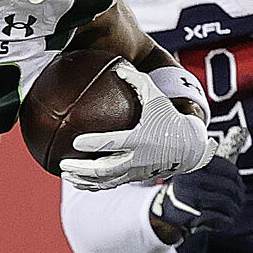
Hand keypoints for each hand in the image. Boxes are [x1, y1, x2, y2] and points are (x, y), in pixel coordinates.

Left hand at [60, 65, 213, 190]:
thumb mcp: (157, 97)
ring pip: (104, 181)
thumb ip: (138, 82)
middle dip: (81, 169)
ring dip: (83, 180)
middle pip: (103, 169)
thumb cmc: (170, 118)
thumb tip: (118, 66)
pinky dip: (93, 186)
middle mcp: (136, 159)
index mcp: (139, 139)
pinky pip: (110, 185)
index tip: (74, 143)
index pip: (111, 144)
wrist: (189, 146)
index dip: (93, 144)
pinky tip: (79, 182)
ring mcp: (135, 172)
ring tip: (65, 174)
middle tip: (63, 164)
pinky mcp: (135, 179)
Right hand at [149, 154, 245, 241]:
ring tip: (233, 212)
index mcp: (193, 166)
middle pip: (230, 187)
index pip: (228, 169)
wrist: (158, 216)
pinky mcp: (191, 214)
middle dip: (239, 197)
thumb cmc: (180, 197)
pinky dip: (225, 221)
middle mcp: (191, 179)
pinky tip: (225, 222)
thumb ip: (210, 174)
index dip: (238, 179)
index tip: (239, 186)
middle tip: (239, 202)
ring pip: (226, 202)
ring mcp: (190, 197)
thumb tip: (238, 181)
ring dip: (234, 209)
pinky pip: (218, 217)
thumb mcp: (191, 179)